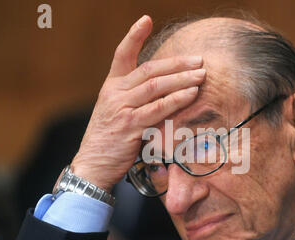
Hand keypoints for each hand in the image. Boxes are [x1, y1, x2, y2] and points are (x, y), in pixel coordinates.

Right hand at [70, 15, 204, 191]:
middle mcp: (115, 93)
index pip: (121, 55)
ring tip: (202, 74)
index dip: (134, 36)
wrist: (92, 165)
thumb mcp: (114, 112)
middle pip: (149, 70)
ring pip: (156, 86)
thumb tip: (162, 90)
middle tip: (199, 60)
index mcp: (111, 87)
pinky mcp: (131, 126)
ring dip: (182, 79)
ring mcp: (122, 109)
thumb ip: (133, 98)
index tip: (146, 20)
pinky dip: (177, 100)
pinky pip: (158, 109)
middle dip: (177, 63)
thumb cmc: (108, 140)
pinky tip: (191, 94)